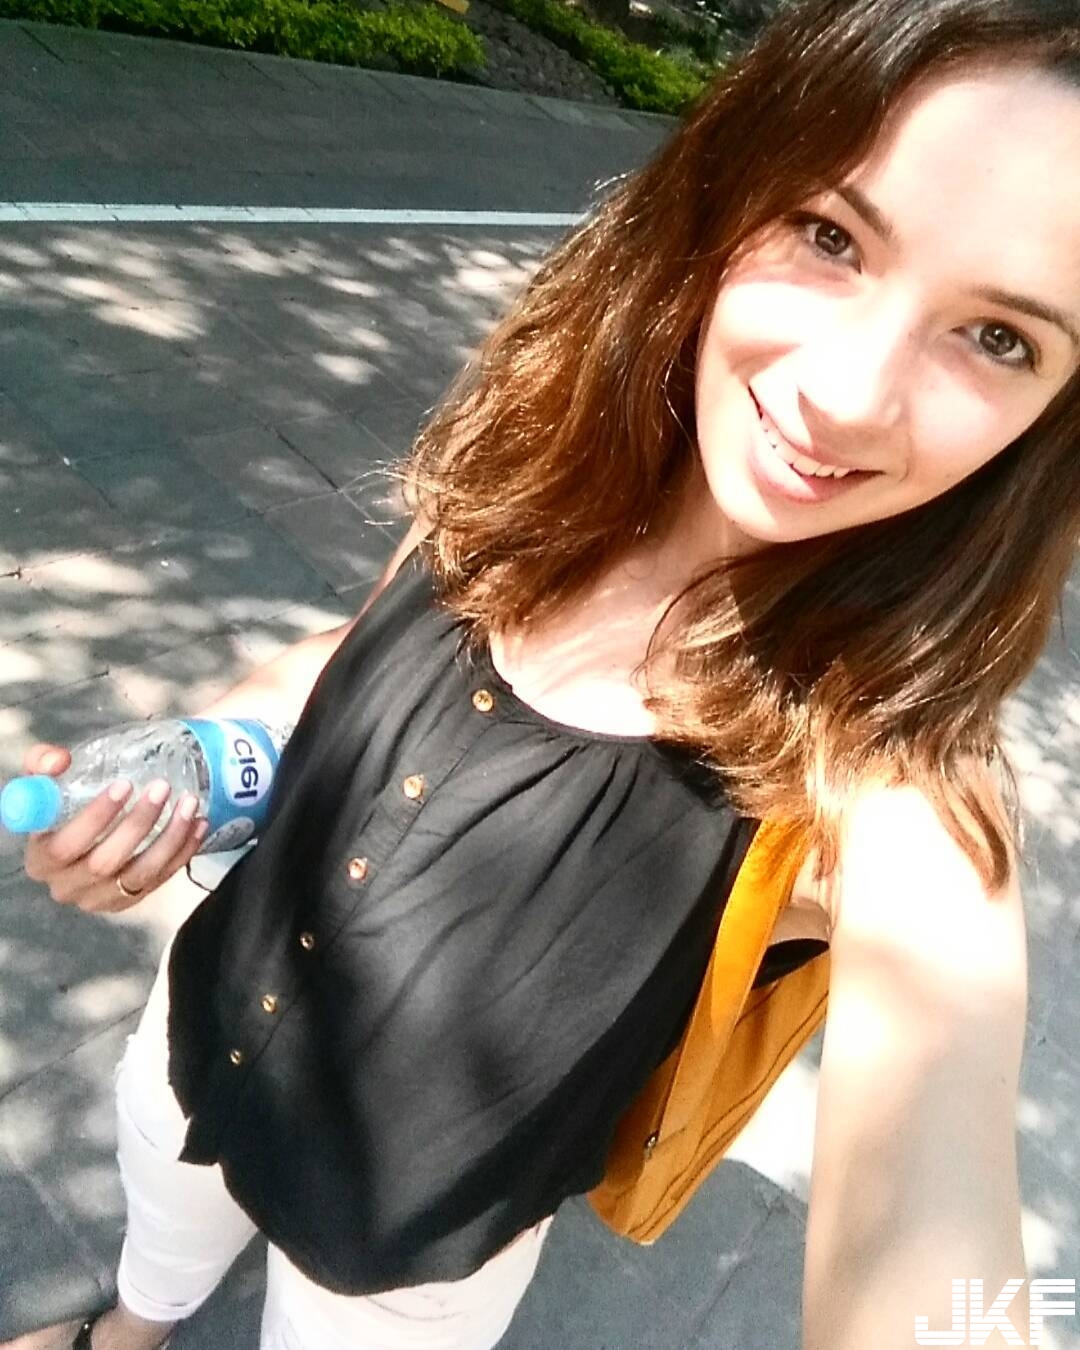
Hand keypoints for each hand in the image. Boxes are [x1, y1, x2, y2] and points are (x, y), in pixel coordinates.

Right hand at [21, 743, 208, 912]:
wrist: (76, 838)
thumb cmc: (59, 808)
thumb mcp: (42, 782)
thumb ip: (42, 764)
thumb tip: (59, 760)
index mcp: (41, 860)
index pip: (64, 846)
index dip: (94, 817)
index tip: (124, 785)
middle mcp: (67, 886)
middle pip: (105, 863)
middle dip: (139, 823)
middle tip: (162, 788)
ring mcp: (100, 898)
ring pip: (139, 874)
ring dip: (169, 839)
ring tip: (188, 804)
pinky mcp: (129, 900)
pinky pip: (160, 879)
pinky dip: (183, 852)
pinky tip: (198, 824)